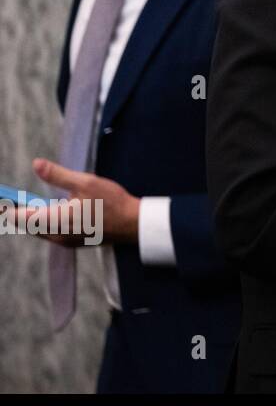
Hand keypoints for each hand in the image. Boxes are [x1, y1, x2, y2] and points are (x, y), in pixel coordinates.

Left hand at [16, 158, 139, 246]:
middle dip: (16, 212)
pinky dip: (42, 222)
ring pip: (36, 230)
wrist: (133, 224)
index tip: (2, 199)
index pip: (19, 217)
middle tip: (9, 199)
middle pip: (25, 225)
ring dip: (29, 217)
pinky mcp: (71, 242)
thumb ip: (57, 175)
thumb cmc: (112, 202)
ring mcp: (63, 241)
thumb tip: (36, 164)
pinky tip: (50, 211)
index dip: (6, 208)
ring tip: (26, 203)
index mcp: (55, 220)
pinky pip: (48, 233)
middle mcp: (55, 235)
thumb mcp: (86, 182)